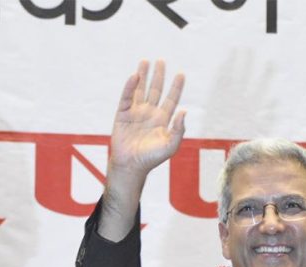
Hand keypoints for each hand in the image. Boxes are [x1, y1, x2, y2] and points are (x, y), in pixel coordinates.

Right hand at [99, 60, 184, 240]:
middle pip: (155, 90)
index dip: (176, 87)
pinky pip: (126, 97)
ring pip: (140, 90)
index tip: (181, 74)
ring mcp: (135, 113)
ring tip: (145, 61)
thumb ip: (179, 130)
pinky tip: (134, 76)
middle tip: (161, 61)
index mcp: (162, 120)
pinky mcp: (122, 114)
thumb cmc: (151, 159)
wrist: (131, 166)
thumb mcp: (170, 146)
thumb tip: (184, 111)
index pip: (171, 99)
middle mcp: (149, 113)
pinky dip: (129, 86)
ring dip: (143, 76)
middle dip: (159, 76)